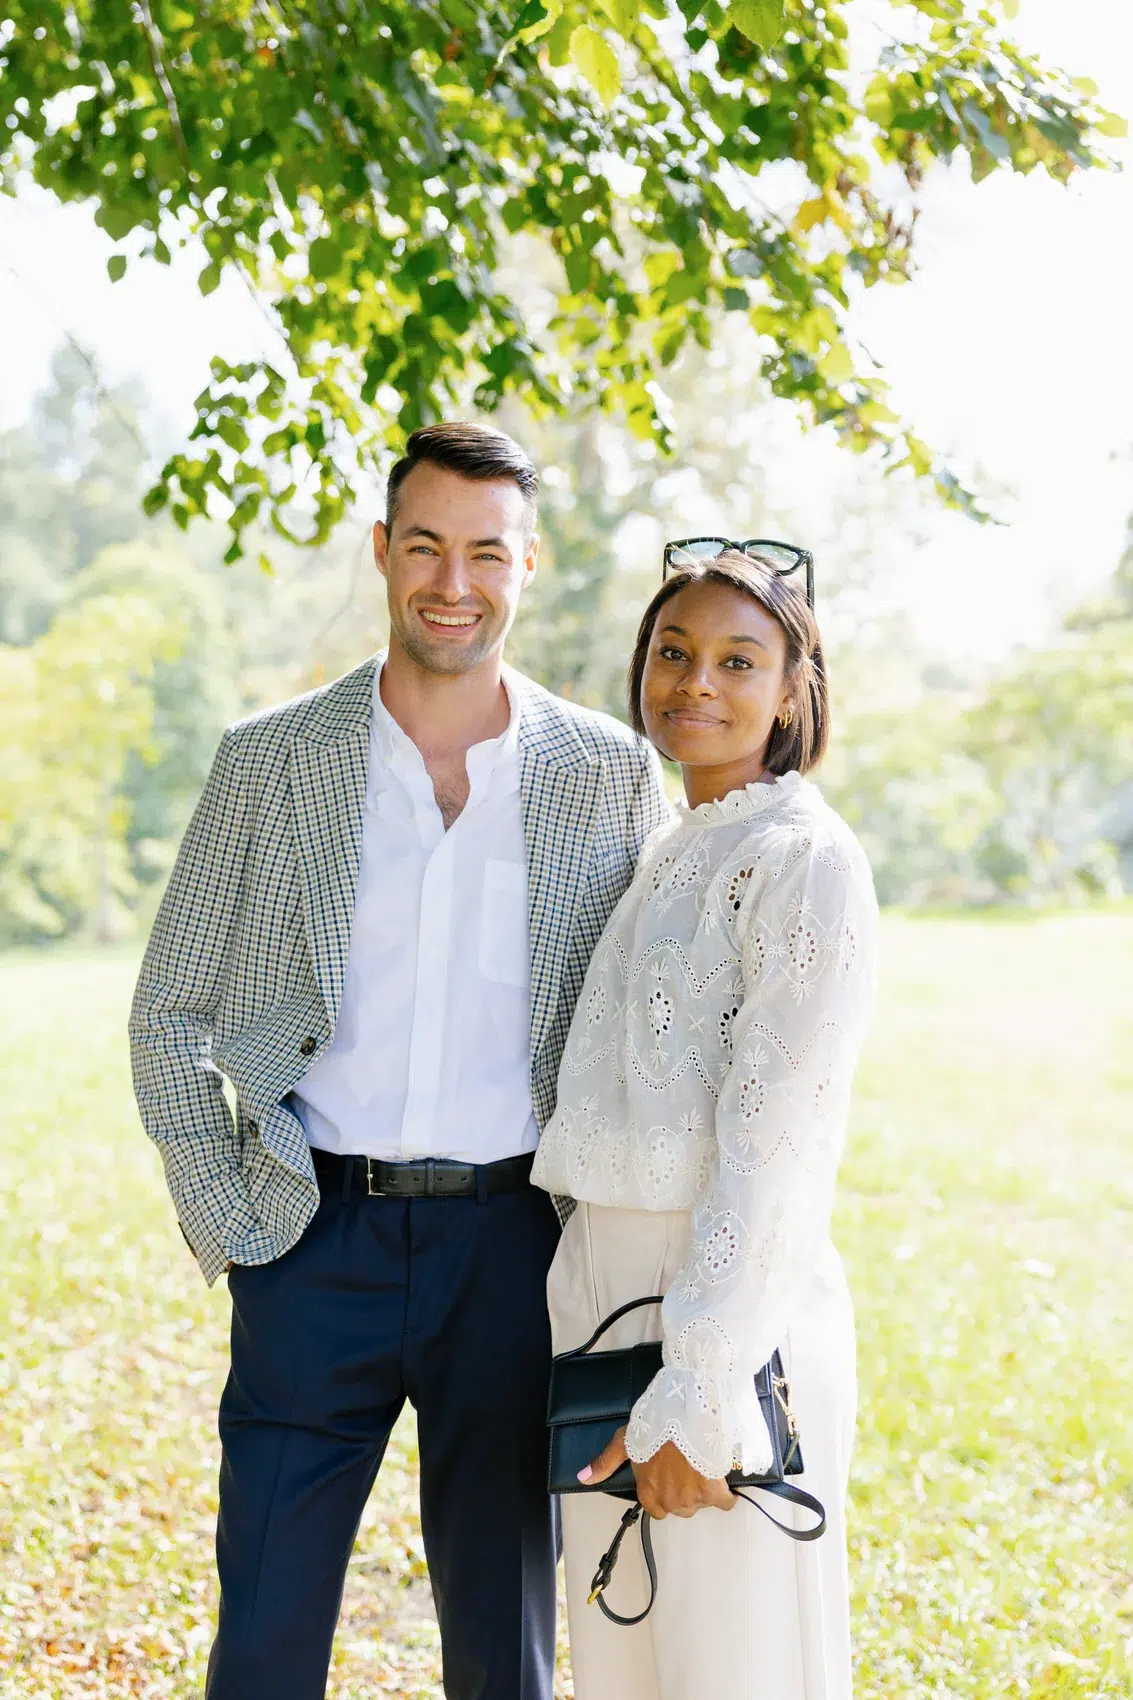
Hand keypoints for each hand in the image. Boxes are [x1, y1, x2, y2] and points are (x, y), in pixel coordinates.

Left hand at [580, 1426, 735, 1519]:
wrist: (684, 1410)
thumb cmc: (654, 1423)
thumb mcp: (624, 1440)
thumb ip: (604, 1462)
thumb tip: (582, 1478)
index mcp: (647, 1493)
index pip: (657, 1510)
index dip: (665, 1492)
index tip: (670, 1475)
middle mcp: (668, 1501)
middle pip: (680, 1508)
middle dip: (684, 1491)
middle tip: (686, 1466)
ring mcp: (691, 1498)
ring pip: (701, 1504)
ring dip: (703, 1491)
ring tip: (701, 1465)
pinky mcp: (714, 1491)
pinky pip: (725, 1503)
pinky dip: (725, 1494)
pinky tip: (721, 1478)